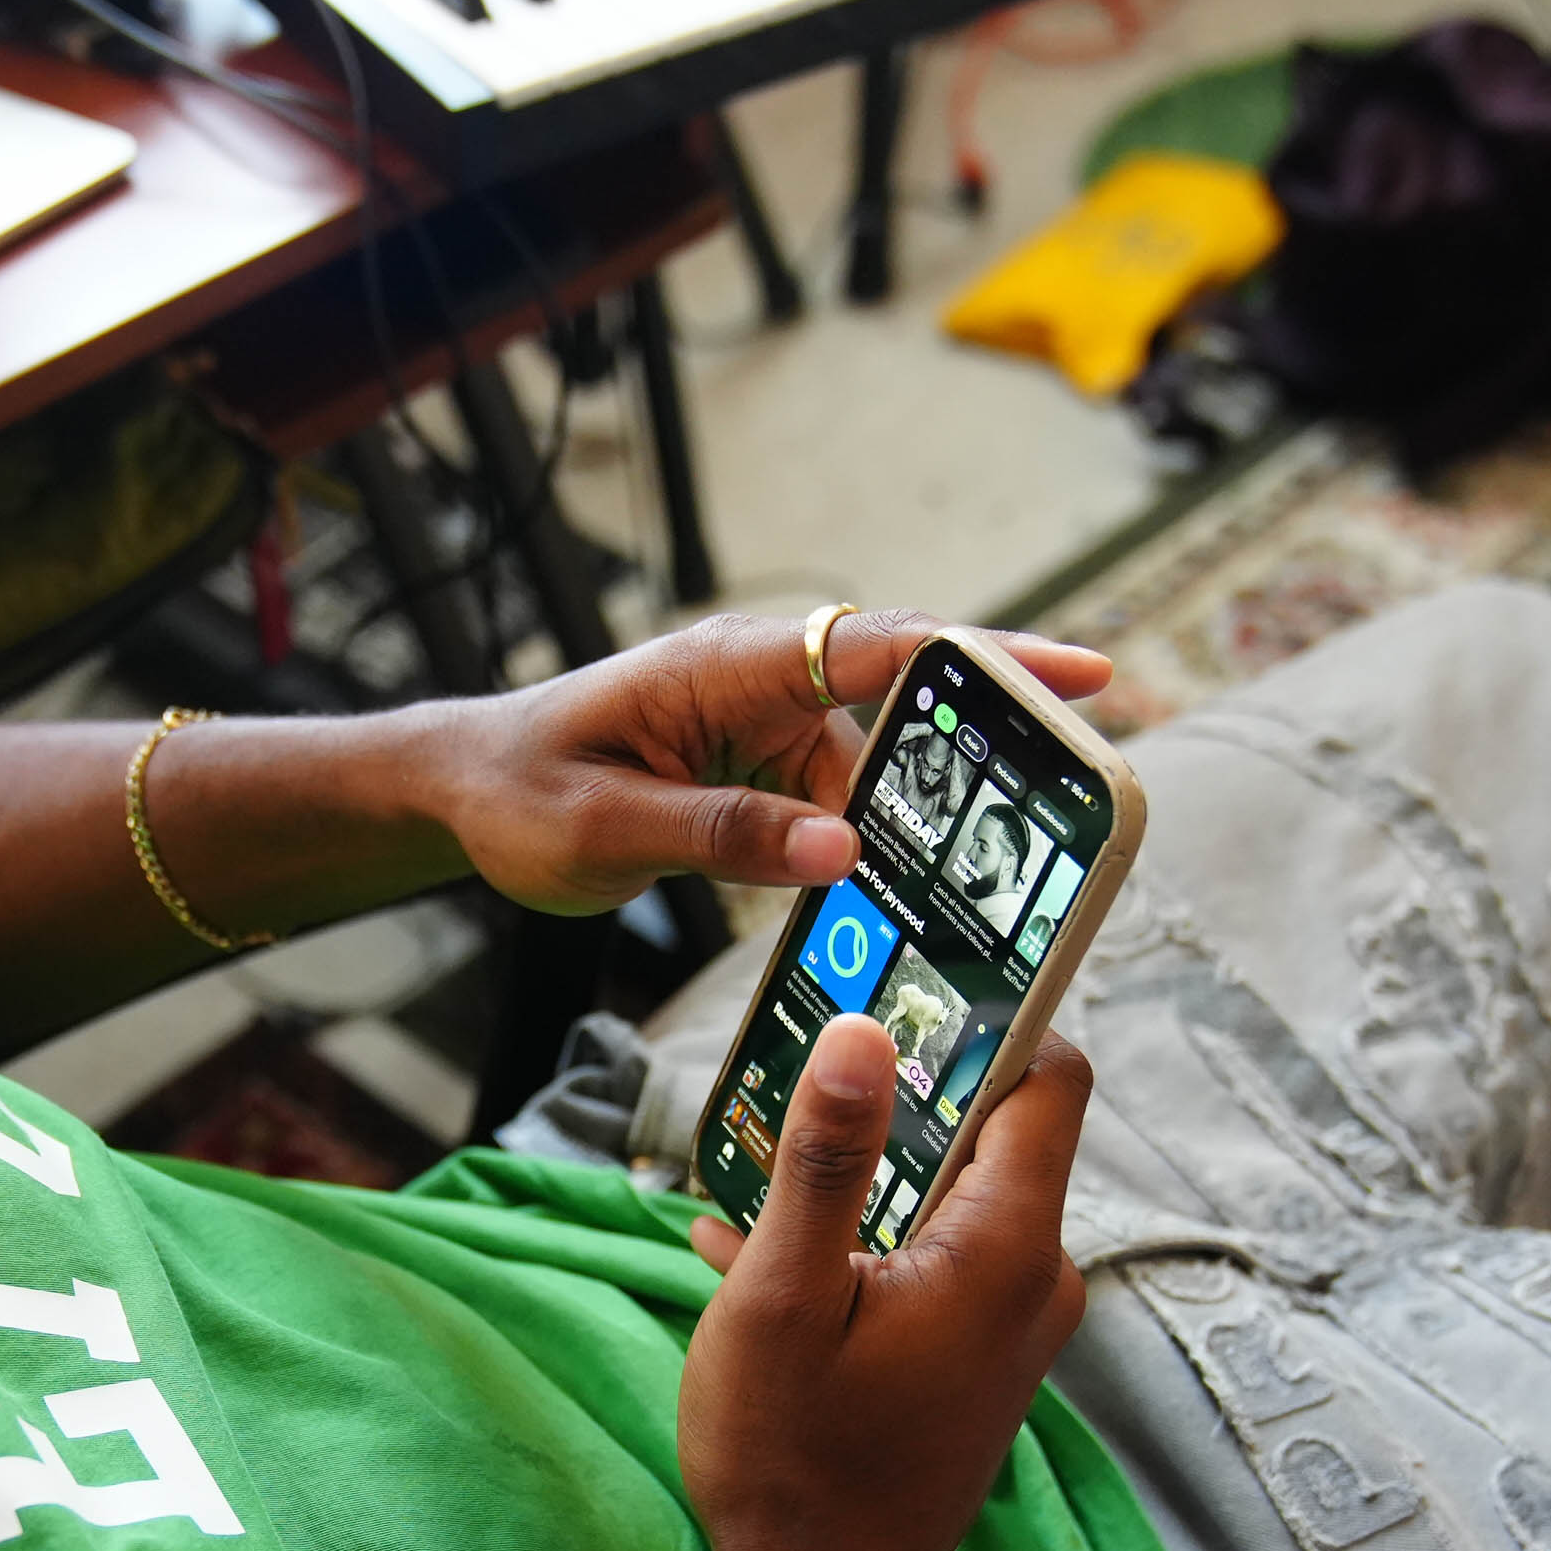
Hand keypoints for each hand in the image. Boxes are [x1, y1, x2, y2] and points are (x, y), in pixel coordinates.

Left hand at [434, 609, 1111, 915]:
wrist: (462, 793)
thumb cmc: (520, 792)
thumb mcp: (610, 827)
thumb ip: (725, 837)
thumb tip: (845, 852)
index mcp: (731, 666)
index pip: (881, 646)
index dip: (988, 660)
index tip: (1081, 678)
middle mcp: (765, 684)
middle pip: (910, 704)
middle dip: (996, 745)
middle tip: (1088, 792)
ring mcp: (769, 729)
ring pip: (882, 774)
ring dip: (928, 826)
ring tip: (995, 885)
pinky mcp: (764, 776)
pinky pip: (843, 809)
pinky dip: (876, 853)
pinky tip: (905, 904)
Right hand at [677, 1011, 1092, 1550]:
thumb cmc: (792, 1460)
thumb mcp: (781, 1298)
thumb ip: (825, 1158)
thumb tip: (860, 1029)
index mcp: (1008, 1246)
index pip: (1052, 1077)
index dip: (992, 1016)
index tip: (909, 983)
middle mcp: (1036, 1277)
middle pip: (992, 1131)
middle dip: (894, 1097)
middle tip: (795, 1071)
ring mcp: (1015, 1325)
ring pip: (948, 1198)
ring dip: (861, 1178)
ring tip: (753, 1176)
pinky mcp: (981, 1360)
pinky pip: (933, 1260)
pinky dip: (861, 1243)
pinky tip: (756, 1256)